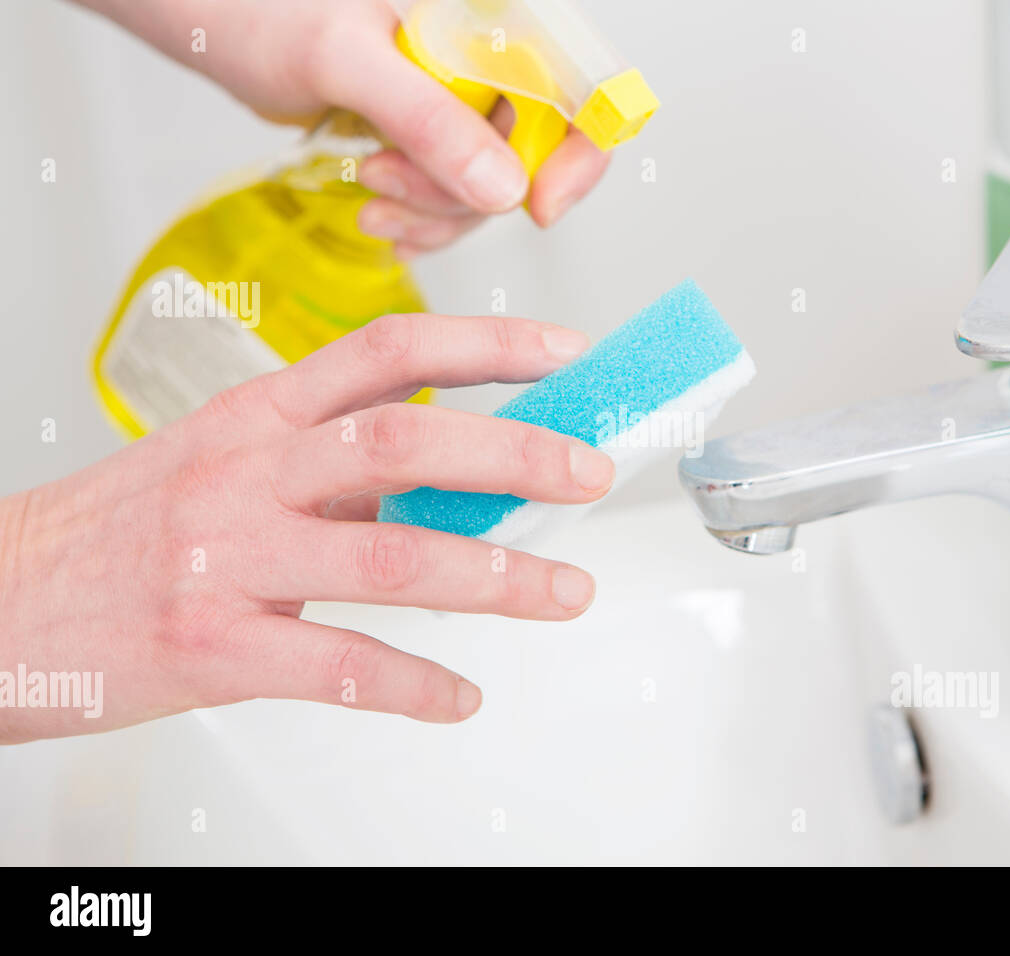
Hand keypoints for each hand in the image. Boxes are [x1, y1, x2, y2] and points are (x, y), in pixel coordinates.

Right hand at [0, 314, 612, 742]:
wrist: (1, 599)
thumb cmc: (124, 527)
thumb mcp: (225, 458)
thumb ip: (330, 457)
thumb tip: (456, 465)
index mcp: (257, 413)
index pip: (388, 351)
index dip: (487, 346)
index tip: (565, 353)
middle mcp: (247, 471)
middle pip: (406, 441)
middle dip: (515, 454)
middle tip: (589, 474)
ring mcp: (227, 558)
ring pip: (389, 554)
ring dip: (495, 576)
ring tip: (564, 593)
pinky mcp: (212, 647)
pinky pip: (338, 667)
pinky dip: (414, 685)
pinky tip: (460, 695)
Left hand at [78, 0, 610, 250]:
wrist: (220, 28)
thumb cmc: (267, 13)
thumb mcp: (346, 60)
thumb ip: (426, 117)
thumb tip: (505, 188)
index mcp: (491, 25)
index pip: (584, 90)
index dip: (580, 153)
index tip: (537, 205)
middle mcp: (489, 67)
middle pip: (535, 158)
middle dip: (465, 192)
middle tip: (390, 177)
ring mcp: (464, 109)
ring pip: (493, 192)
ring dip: (433, 211)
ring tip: (371, 189)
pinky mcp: (436, 143)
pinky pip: (457, 203)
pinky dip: (420, 220)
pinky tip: (377, 209)